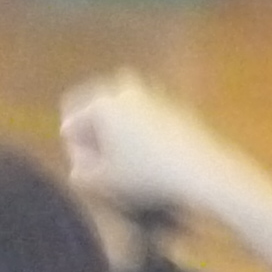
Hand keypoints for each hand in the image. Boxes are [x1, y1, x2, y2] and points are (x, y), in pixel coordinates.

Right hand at [58, 73, 252, 220]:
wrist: (199, 168)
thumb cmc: (146, 175)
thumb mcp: (106, 182)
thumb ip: (82, 174)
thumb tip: (78, 169)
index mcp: (100, 104)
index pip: (72, 124)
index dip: (76, 150)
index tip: (89, 172)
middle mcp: (122, 89)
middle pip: (96, 109)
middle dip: (95, 134)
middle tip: (103, 161)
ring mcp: (150, 91)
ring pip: (122, 109)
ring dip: (119, 130)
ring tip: (127, 158)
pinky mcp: (172, 101)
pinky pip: (146, 113)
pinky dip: (143, 129)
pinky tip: (152, 154)